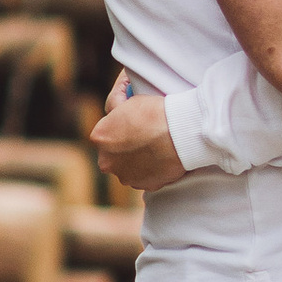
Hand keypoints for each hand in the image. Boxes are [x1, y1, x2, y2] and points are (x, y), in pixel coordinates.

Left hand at [92, 79, 187, 199]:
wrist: (181, 132)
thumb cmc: (156, 113)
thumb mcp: (132, 101)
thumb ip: (118, 105)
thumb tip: (119, 95)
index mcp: (99, 137)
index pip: (105, 133)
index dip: (118, 127)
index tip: (130, 124)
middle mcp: (106, 161)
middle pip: (113, 154)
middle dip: (124, 148)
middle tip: (143, 137)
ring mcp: (125, 176)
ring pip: (129, 168)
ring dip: (137, 161)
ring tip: (155, 148)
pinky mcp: (145, 186)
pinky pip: (146, 178)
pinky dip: (152, 170)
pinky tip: (162, 158)